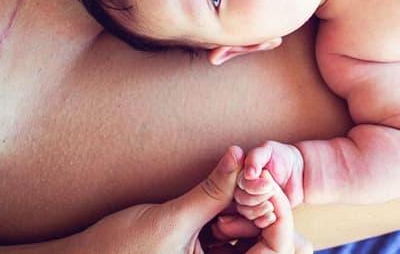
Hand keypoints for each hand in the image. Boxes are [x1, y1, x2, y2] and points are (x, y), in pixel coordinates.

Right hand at [73, 146, 306, 252]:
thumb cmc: (121, 251)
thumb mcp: (173, 219)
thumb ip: (211, 191)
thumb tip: (240, 156)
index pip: (276, 250)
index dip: (278, 215)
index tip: (265, 182)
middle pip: (270, 243)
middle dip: (264, 209)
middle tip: (251, 179)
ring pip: (252, 236)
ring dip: (248, 209)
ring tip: (235, 182)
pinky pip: (232, 234)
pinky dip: (232, 212)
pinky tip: (224, 190)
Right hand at [236, 141, 304, 222]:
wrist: (299, 171)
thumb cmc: (282, 157)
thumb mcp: (268, 150)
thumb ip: (255, 157)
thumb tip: (248, 173)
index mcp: (240, 172)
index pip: (237, 183)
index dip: (251, 186)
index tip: (268, 185)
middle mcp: (241, 186)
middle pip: (239, 198)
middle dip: (255, 198)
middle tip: (272, 191)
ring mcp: (249, 201)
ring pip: (244, 211)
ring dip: (258, 210)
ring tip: (272, 205)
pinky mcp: (259, 213)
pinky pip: (254, 221)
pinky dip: (262, 220)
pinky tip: (272, 217)